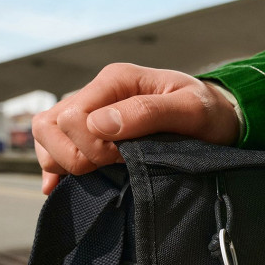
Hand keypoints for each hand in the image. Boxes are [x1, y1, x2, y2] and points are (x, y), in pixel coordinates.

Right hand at [33, 63, 239, 193]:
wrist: (217, 119)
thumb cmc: (208, 113)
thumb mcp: (191, 110)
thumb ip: (148, 112)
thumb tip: (100, 126)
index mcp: (117, 80)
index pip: (73, 117)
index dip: (93, 147)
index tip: (123, 156)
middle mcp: (98, 92)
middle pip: (50, 126)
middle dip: (77, 155)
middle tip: (114, 163)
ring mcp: (92, 112)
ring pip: (46, 135)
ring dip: (63, 161)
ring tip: (98, 170)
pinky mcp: (91, 132)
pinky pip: (54, 146)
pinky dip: (55, 167)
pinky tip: (66, 185)